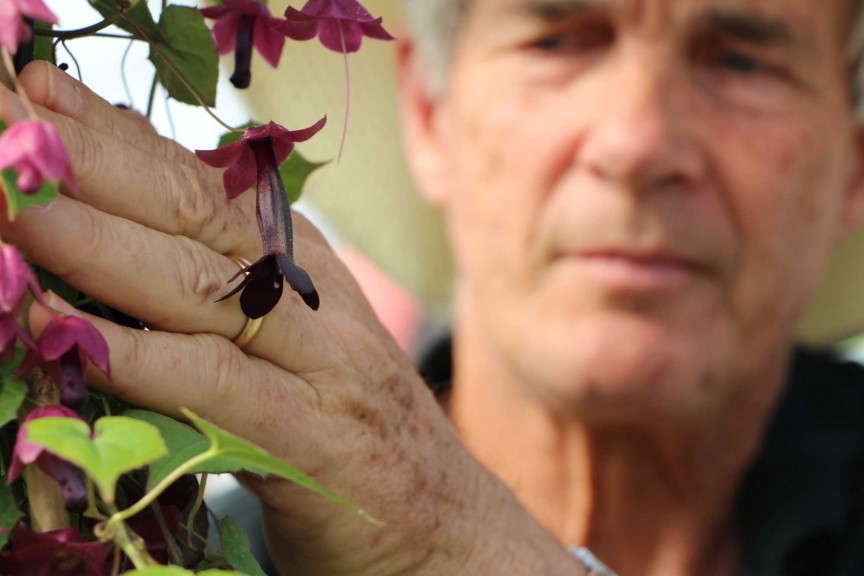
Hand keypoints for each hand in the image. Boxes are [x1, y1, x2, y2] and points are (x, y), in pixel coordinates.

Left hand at [0, 61, 584, 575]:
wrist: (442, 520)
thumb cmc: (347, 426)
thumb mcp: (292, 339)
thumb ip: (224, 288)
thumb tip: (122, 232)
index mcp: (303, 265)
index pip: (202, 183)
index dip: (119, 136)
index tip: (41, 91)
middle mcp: (312, 297)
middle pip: (198, 216)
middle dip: (100, 164)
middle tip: (15, 116)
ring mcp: (320, 363)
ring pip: (204, 289)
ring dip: (105, 248)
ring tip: (22, 211)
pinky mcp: (315, 439)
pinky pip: (219, 386)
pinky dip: (144, 360)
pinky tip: (72, 339)